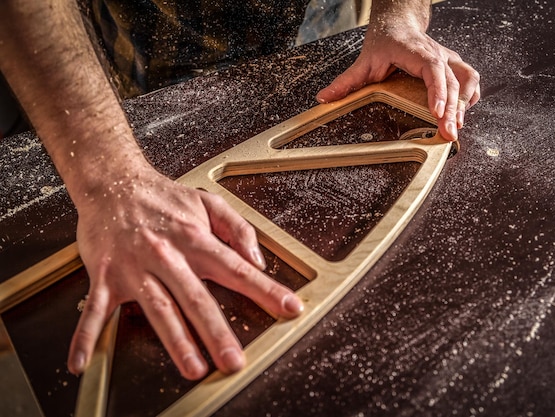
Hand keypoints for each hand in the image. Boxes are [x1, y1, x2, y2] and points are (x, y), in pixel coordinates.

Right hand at [67, 168, 302, 379]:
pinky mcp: (104, 275)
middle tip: (234, 360)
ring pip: (158, 307)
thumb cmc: (162, 197)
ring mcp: (135, 267)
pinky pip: (95, 310)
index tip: (289, 308)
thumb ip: (238, 228)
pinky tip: (82, 362)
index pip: (237, 268)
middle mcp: (167, 255)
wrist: (113, 181)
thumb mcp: (208, 203)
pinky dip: (86, 336)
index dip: (265, 289)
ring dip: (175, 340)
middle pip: (196, 297)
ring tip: (193, 367)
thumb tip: (258, 258)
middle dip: (217, 331)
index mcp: (195, 239)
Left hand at [317, 11, 479, 140]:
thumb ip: (346, 81)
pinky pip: (469, 78)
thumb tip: (325, 97)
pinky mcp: (451, 65)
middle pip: (451, 81)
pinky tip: (464, 112)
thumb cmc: (385, 41)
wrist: (399, 24)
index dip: (437, 90)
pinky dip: (469, 95)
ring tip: (458, 125)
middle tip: (449, 133)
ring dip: (464, 103)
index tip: (438, 111)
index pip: (432, 69)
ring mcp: (446, 59)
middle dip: (452, 110)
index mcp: (415, 52)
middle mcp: (436, 54)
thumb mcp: (363, 61)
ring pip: (465, 78)